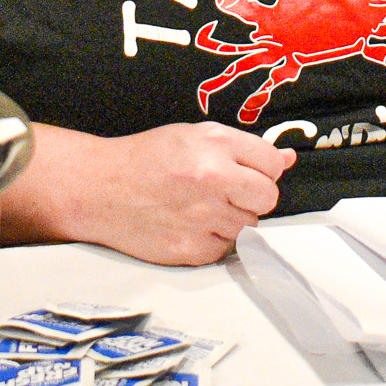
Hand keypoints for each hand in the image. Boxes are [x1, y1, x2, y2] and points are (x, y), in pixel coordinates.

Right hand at [1, 121, 295, 265]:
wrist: (99, 188)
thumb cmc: (145, 160)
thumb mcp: (194, 136)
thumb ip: (243, 148)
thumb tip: (286, 158)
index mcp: (214, 145)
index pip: (271, 164)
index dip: (263, 169)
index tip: (249, 173)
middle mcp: (212, 179)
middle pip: (268, 198)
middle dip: (253, 196)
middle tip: (227, 192)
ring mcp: (202, 217)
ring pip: (249, 227)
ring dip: (233, 219)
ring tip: (202, 207)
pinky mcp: (191, 249)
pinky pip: (225, 249)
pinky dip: (214, 240)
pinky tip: (191, 224)